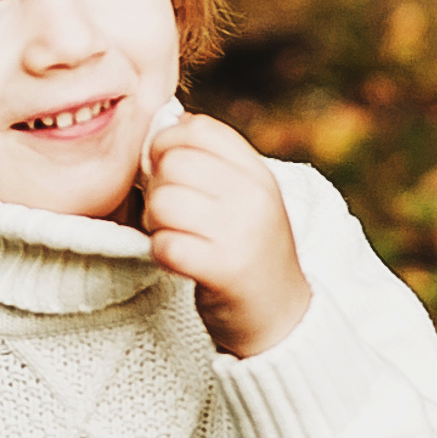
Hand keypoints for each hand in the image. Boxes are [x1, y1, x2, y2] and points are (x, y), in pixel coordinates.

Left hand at [142, 113, 310, 358]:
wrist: (281, 316)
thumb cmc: (251, 251)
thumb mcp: (248, 197)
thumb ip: (215, 162)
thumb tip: (170, 121)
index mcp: (258, 173)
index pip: (198, 129)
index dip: (167, 142)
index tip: (165, 167)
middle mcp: (254, 197)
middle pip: (173, 163)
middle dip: (157, 187)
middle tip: (170, 211)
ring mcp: (241, 233)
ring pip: (163, 202)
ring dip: (155, 222)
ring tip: (174, 234)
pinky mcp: (224, 270)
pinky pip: (165, 244)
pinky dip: (160, 252)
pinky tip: (176, 259)